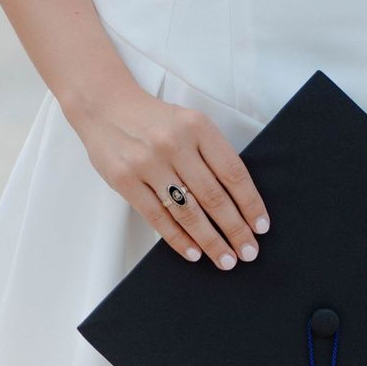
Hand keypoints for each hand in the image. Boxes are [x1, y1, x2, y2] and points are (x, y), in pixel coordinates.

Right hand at [76, 85, 270, 271]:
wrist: (106, 106)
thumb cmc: (155, 120)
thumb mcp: (189, 123)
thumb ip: (211, 153)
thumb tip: (239, 201)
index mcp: (197, 126)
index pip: (233, 172)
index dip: (250, 203)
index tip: (261, 226)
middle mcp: (174, 144)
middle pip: (213, 196)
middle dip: (235, 229)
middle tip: (249, 252)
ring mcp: (148, 163)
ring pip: (187, 211)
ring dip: (210, 241)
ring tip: (225, 259)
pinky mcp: (125, 180)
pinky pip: (157, 217)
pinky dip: (178, 239)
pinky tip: (194, 253)